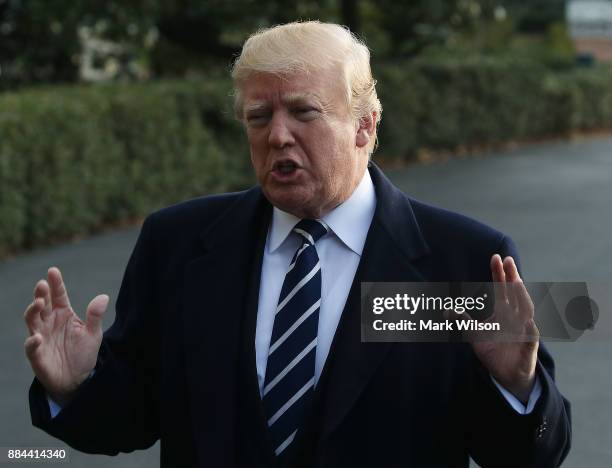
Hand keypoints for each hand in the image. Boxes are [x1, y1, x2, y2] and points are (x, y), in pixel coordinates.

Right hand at [23, 267, 108, 404]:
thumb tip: (104, 296)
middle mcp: (50, 323)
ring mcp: (41, 337)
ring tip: (39, 303)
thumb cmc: (83, 354)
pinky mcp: (37, 355)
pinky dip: (33, 341)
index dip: (55, 283)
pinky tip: (38, 337)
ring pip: (32, 320)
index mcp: (64, 314)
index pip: (58, 296)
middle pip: (43, 305)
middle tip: (42, 284)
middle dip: (41, 294)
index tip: (53, 271)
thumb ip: (95, 316)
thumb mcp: (94, 334)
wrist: (77, 379)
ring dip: (33, 311)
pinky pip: (32, 347)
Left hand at [470, 255, 538, 402]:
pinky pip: (531, 335)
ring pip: (525, 309)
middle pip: (515, 292)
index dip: (499, 273)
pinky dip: (530, 327)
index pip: (502, 288)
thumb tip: (446, 310)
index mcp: (503, 311)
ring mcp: (524, 329)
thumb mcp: (474, 333)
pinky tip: (528, 320)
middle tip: (507, 260)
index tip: (496, 257)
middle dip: (511, 276)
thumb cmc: (493, 349)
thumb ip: (462, 320)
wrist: (506, 373)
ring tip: (516, 281)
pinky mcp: (529, 346)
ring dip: (521, 295)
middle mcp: (515, 316)